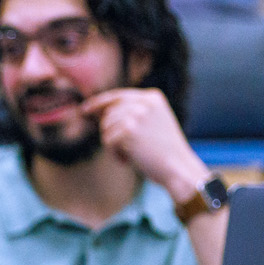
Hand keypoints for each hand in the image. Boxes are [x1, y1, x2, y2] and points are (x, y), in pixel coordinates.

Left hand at [82, 88, 209, 198]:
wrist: (178, 168)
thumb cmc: (164, 152)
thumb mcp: (153, 123)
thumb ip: (133, 113)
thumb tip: (99, 112)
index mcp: (153, 97)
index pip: (118, 96)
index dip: (98, 103)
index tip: (84, 110)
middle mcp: (145, 101)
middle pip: (109, 113)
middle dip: (111, 132)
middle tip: (127, 149)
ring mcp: (137, 114)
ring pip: (106, 127)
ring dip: (114, 145)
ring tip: (132, 154)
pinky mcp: (129, 129)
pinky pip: (108, 141)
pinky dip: (115, 155)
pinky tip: (130, 159)